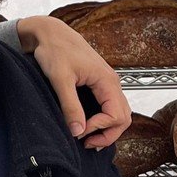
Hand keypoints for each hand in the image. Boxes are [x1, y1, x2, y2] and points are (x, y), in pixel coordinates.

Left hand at [16, 15, 130, 147]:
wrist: (52, 33)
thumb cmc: (55, 50)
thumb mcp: (60, 79)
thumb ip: (70, 105)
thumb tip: (78, 131)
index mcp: (107, 81)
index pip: (116, 115)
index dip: (99, 128)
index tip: (78, 131)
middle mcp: (112, 83)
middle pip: (124, 118)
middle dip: (108, 134)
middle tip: (86, 143)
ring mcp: (108, 84)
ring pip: (120, 114)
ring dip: (107, 129)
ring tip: (87, 138)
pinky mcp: (100, 85)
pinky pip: (111, 107)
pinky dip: (104, 121)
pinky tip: (88, 127)